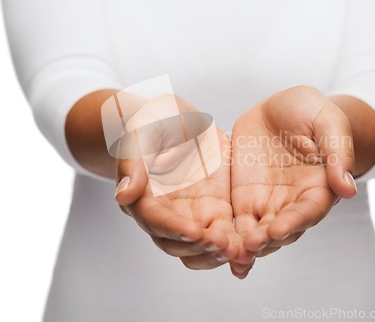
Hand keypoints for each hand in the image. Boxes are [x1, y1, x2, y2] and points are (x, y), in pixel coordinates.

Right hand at [115, 95, 239, 269]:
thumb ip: (132, 164)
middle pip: (178, 243)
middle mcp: (167, 213)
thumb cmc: (151, 123)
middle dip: (200, 247)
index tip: (194, 231)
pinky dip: (236, 245)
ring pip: (201, 247)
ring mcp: (192, 214)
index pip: (155, 220)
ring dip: (217, 253)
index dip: (174, 228)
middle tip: (221, 245)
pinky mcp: (216, 210)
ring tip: (238, 250)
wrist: (174, 120)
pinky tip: (251, 249)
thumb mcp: (140, 134)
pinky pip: (225, 234)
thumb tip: (124, 194)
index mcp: (144, 198)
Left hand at [230, 86, 356, 276]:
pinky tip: (216, 248)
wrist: (279, 108)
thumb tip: (347, 189)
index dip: (294, 222)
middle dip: (266, 240)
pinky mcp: (245, 198)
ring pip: (258, 232)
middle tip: (249, 246)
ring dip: (246, 246)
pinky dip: (229, 237)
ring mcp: (268, 202)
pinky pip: (237, 221)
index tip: (277, 229)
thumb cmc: (310, 111)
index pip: (309, 210)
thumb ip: (338, 152)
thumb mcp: (328, 121)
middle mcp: (294, 201)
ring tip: (232, 256)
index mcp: (319, 186)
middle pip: (282, 229)